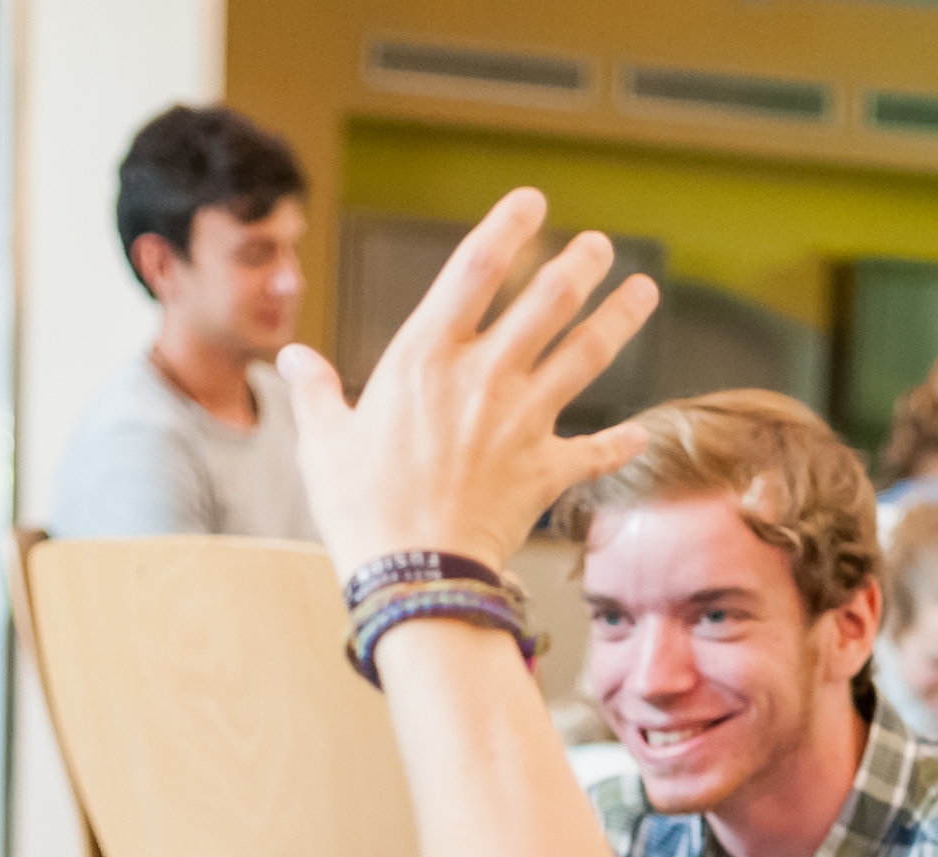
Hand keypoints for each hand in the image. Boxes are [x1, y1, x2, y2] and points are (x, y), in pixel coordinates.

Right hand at [275, 189, 660, 571]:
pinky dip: (618, 442)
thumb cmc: (361, 509)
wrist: (414, 572)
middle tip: (598, 244)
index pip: (473, 270)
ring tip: (644, 291)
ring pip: (583, 356)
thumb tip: (294, 359)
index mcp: (424, 358)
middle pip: (545, 303)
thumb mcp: (323, 442)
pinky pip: (593, 451)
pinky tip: (639, 432)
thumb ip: (316, 393)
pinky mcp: (545, 471)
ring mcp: (521, 422)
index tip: (532, 202)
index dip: (507, 228)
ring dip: (617, 320)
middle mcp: (482, 378)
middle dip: (578, 266)